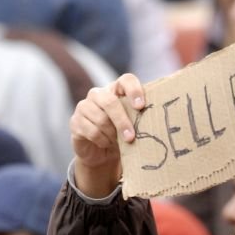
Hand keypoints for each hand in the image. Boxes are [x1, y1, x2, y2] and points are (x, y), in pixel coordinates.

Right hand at [70, 73, 145, 197]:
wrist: (101, 154)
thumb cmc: (122, 137)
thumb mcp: (133, 128)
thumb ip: (140, 120)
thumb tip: (158, 122)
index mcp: (116, 91)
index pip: (126, 80)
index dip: (133, 90)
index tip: (140, 106)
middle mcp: (98, 94)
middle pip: (110, 101)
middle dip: (122, 121)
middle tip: (131, 138)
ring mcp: (84, 106)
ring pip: (100, 118)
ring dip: (112, 135)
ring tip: (116, 142)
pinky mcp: (76, 121)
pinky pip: (91, 130)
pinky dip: (101, 140)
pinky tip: (105, 144)